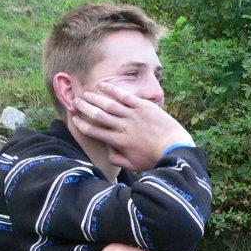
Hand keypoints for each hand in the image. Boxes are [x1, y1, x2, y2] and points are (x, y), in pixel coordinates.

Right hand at [70, 82, 192, 171]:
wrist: (175, 149)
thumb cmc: (155, 159)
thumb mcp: (134, 165)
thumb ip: (118, 159)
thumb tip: (107, 152)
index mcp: (119, 141)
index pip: (94, 132)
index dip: (82, 124)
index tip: (75, 119)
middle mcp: (122, 127)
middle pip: (97, 115)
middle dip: (84, 108)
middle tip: (75, 103)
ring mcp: (132, 115)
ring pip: (108, 105)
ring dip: (94, 98)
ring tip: (84, 94)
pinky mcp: (143, 107)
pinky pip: (124, 96)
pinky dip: (111, 89)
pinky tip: (101, 85)